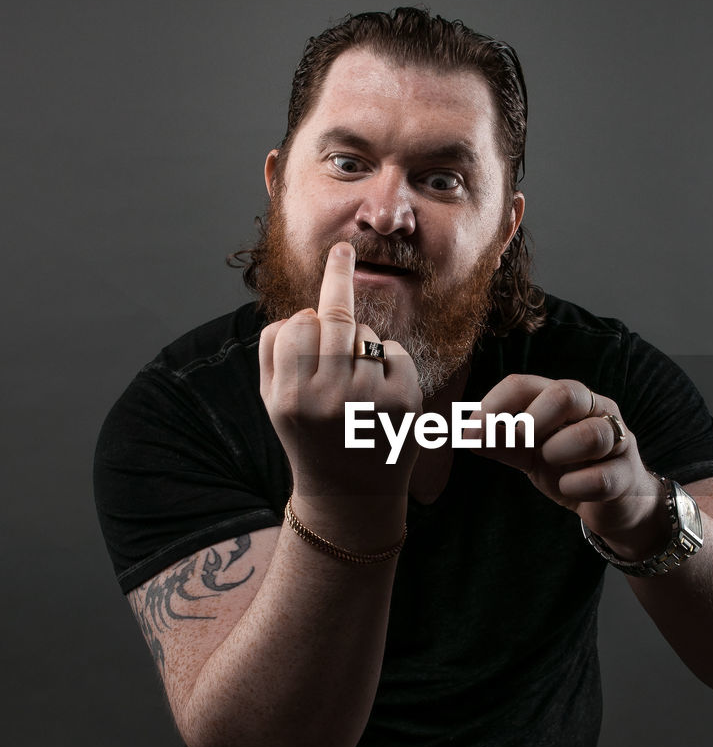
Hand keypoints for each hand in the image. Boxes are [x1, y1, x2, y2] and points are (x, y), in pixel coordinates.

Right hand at [259, 243, 421, 519]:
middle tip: (343, 250)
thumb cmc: (309, 437)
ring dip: (361, 340)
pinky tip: (381, 390)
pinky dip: (389, 359)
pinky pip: (395, 350)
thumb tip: (304, 307)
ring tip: (354, 380)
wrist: (351, 496)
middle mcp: (327, 400)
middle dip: (338, 288)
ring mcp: (369, 401)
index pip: (296, 325)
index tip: (312, 305)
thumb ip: (274, 351)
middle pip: (332, 320)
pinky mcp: (404, 402)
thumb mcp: (273, 402)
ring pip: (366, 334)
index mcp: (289, 399)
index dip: (304, 318)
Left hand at [467, 375, 667, 554]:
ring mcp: (617, 440)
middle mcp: (593, 410)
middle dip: (532, 421)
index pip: (524, 384)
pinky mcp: (628, 474)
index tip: (471, 430)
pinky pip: (604, 476)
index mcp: (563, 399)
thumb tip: (467, 433)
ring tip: (550, 462)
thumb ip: (502, 443)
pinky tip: (569, 489)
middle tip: (519, 443)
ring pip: (593, 433)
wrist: (614, 504)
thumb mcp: (530, 454)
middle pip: (566, 392)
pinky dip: (578, 485)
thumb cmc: (569, 468)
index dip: (494, 405)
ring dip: (560, 450)